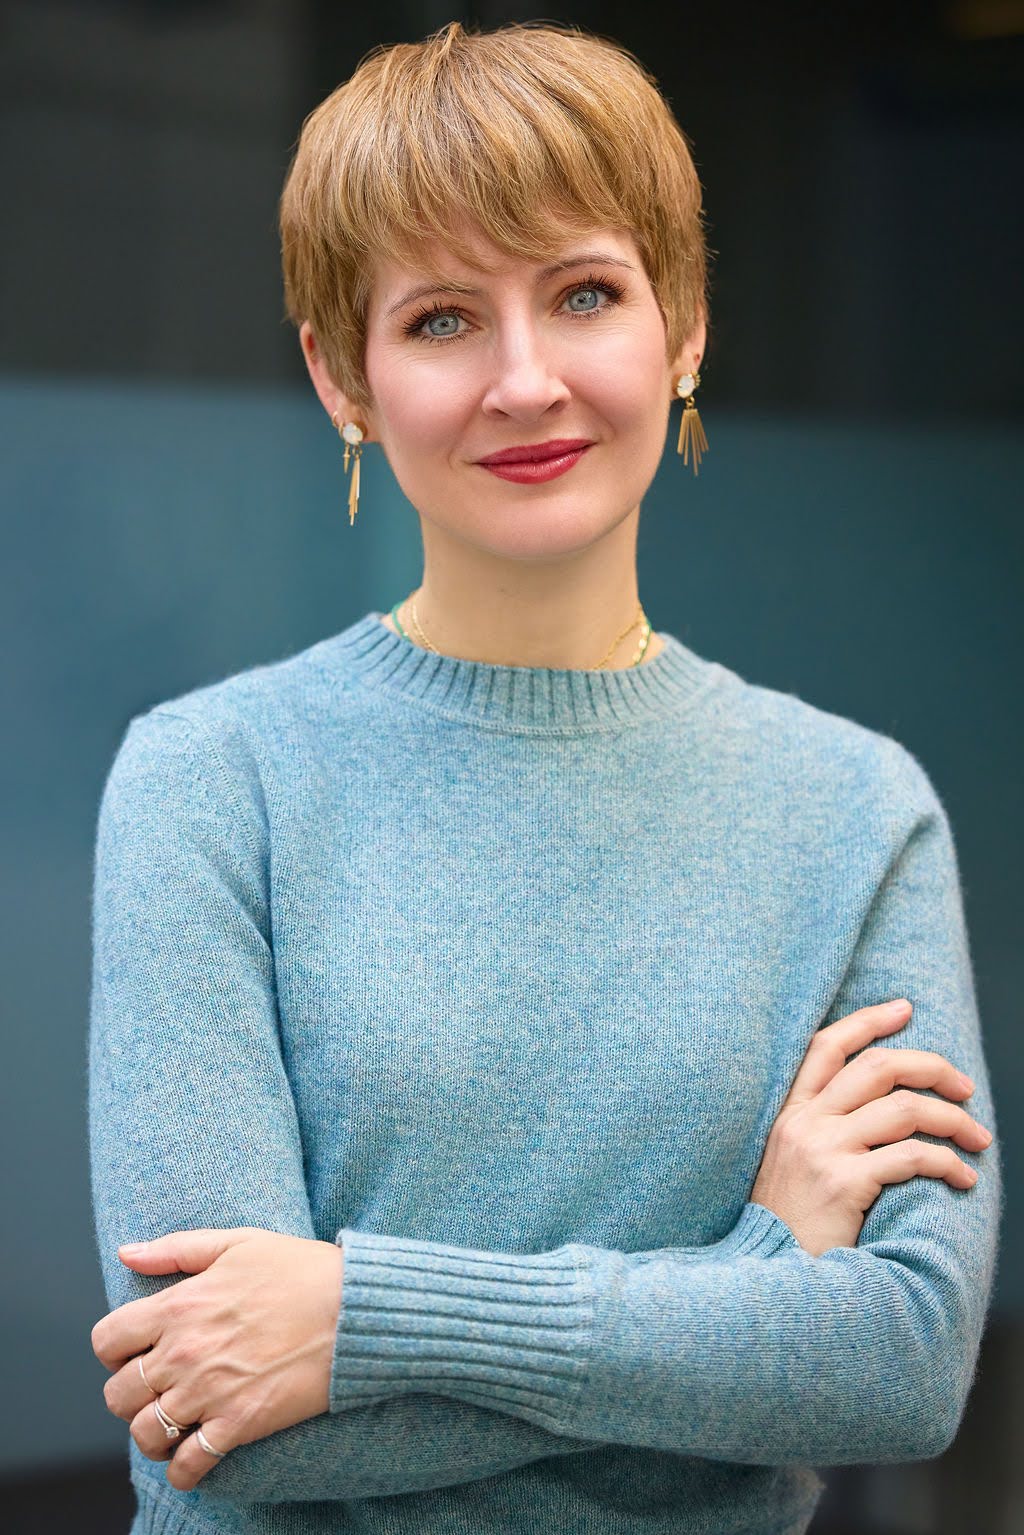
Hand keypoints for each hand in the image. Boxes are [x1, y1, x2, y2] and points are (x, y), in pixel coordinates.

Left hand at [91, 1227, 343, 1490]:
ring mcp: (210, 1392)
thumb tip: (125, 1253)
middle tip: (155, 1389)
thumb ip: (176, 1248)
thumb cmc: (301, 1270)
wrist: (355, 1310)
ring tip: (171, 1425)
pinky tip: (193, 1458)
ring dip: (151, 1434)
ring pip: (144, 1434)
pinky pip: (188, 1465)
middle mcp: (184, 1352)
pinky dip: (182, 1470)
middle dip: (128, 1394)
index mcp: (179, 1305)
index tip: (134, 1351)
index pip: (106, 1341)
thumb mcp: (238, 1242)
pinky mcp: (239, 1424)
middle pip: (117, 1395)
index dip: (114, 1349)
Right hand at [750, 1000, 991, 1256]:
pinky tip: (962, 1178)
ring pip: (905, 1108)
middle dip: (932, 1067)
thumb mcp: (787, 1161)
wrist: (767, 1271)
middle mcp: (804, 1121)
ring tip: (977, 1138)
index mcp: (788, 1111)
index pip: (827, 1045)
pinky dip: (947, 1163)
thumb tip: (881, 1105)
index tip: (904, 1009)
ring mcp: (823, 1150)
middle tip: (965, 1086)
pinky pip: (912, 1157)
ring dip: (953, 1120)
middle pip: (878, 1066)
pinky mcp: (844, 1183)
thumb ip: (819, 1128)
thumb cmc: (786, 1222)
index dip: (868, 1021)